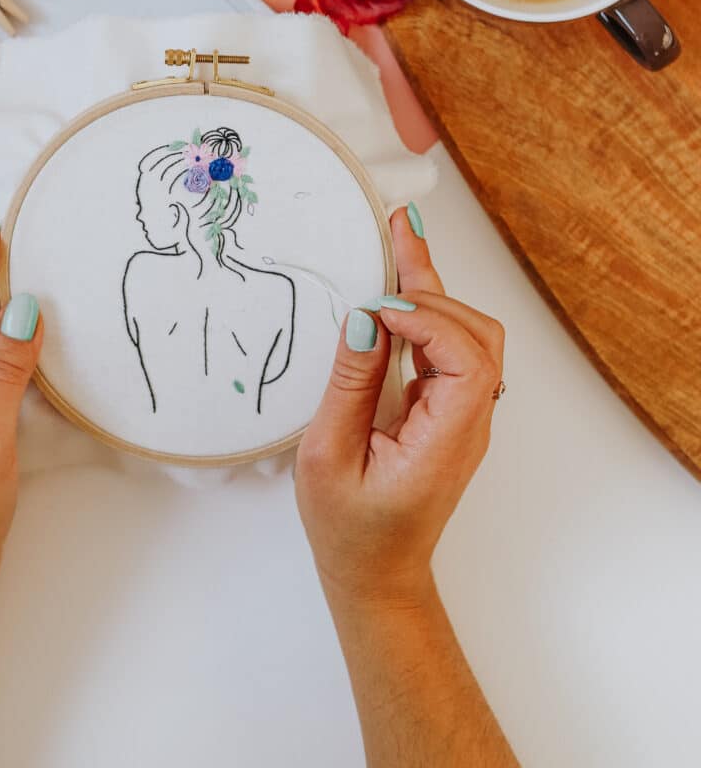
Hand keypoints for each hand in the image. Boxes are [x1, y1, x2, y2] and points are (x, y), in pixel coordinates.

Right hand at [295, 205, 504, 609]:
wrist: (375, 572)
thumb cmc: (350, 529)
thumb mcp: (329, 456)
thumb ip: (349, 385)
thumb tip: (363, 319)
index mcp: (445, 441)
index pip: (466, 359)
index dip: (426, 319)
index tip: (373, 307)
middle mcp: (466, 424)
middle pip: (478, 336)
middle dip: (433, 286)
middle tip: (394, 235)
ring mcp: (461, 418)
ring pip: (469, 338)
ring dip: (432, 293)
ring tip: (397, 246)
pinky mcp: (445, 413)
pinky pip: (446, 352)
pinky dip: (423, 316)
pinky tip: (395, 292)